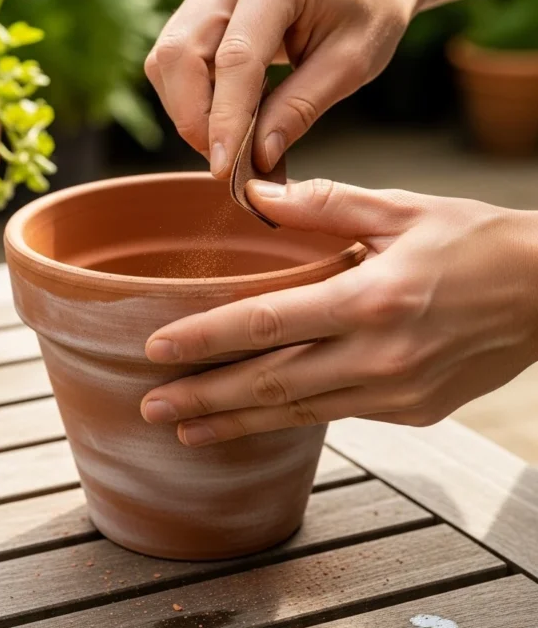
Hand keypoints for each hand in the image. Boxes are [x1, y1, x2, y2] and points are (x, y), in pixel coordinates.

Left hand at [141, 179, 537, 444]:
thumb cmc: (477, 244)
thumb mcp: (402, 209)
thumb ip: (324, 204)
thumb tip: (257, 194)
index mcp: (372, 298)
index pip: (266, 324)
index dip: (205, 340)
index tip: (157, 351)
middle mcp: (380, 356)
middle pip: (272, 384)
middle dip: (206, 401)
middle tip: (152, 409)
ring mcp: (398, 393)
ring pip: (300, 413)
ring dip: (239, 424)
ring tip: (188, 433)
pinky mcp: (413, 412)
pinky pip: (339, 414)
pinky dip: (293, 418)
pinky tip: (260, 419)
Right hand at [145, 0, 417, 176]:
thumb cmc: (368, 14)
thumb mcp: (351, 66)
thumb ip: (300, 109)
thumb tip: (258, 158)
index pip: (235, 59)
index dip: (224, 119)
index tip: (223, 168)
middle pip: (180, 54)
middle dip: (193, 117)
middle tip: (224, 160)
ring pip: (167, 57)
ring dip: (187, 108)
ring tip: (228, 138)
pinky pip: (175, 54)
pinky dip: (190, 94)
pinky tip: (226, 111)